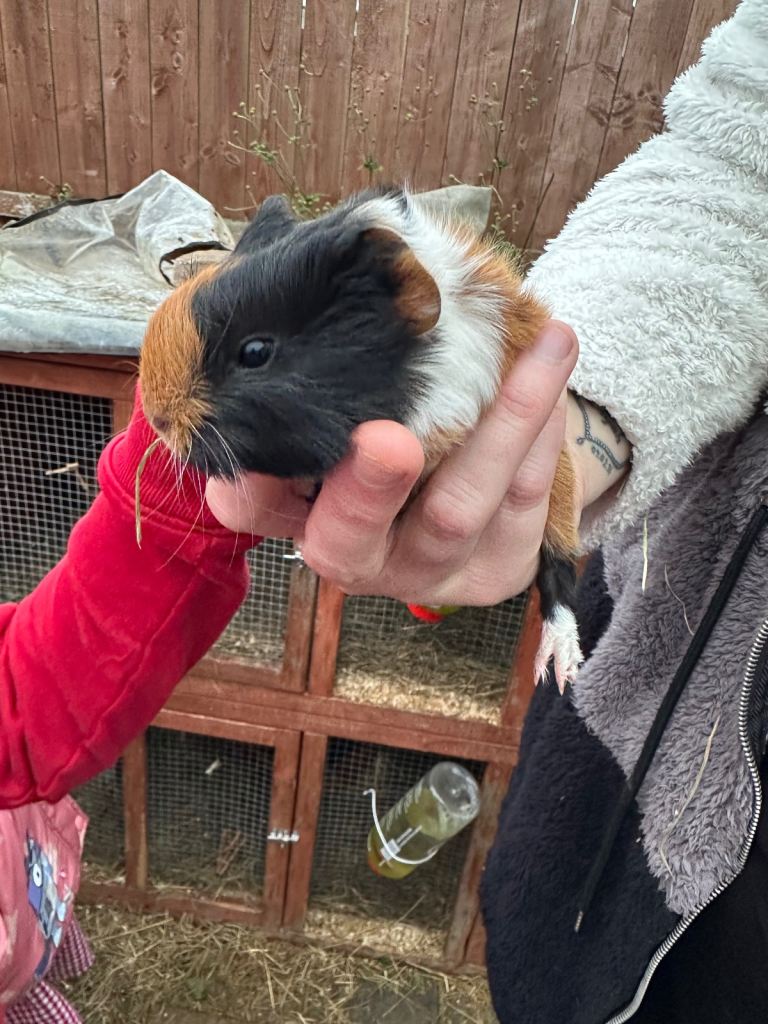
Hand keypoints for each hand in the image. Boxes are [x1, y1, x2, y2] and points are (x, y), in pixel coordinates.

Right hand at [207, 321, 597, 605]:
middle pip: (351, 534)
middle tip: (390, 439)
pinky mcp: (492, 573)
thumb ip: (325, 354)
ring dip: (506, 423)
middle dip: (371, 487)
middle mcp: (353, 554)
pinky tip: (554, 365)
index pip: (252, 505)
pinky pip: (523, 503)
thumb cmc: (381, 417)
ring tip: (547, 343)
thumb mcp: (340, 392)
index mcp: (294, 513)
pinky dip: (542, 430)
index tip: (261, 443)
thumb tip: (330, 263)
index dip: (252, 482)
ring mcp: (423, 570)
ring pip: (457, 512)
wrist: (464, 487)